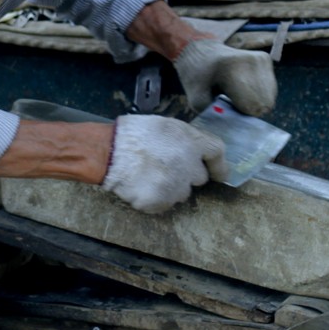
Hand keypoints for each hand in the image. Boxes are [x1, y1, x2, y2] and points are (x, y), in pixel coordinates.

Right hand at [102, 115, 227, 212]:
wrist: (108, 152)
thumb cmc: (134, 133)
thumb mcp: (166, 126)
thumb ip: (186, 140)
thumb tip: (196, 153)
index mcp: (192, 142)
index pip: (217, 153)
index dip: (219, 165)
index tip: (219, 173)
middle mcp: (190, 167)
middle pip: (199, 177)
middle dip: (188, 174)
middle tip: (167, 166)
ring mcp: (176, 187)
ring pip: (181, 193)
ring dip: (171, 187)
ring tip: (149, 174)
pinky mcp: (161, 202)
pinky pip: (164, 203)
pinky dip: (155, 198)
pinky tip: (141, 185)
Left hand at [172, 39, 277, 115]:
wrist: (201, 50)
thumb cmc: (196, 76)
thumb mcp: (195, 98)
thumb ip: (214, 115)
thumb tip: (233, 130)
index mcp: (232, 69)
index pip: (252, 105)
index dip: (241, 113)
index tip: (226, 107)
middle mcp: (252, 61)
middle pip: (265, 103)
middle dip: (249, 109)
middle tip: (231, 102)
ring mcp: (261, 58)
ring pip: (270, 97)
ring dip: (255, 102)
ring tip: (236, 93)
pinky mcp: (266, 58)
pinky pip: (270, 89)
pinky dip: (259, 93)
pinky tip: (243, 86)